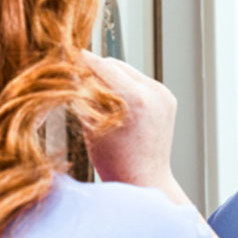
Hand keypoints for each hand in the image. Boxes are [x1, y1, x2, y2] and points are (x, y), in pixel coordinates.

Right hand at [80, 50, 189, 204]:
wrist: (145, 180)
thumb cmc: (115, 162)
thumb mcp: (92, 125)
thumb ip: (84, 95)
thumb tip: (74, 72)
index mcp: (136, 98)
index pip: (103, 65)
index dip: (83, 61)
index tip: (68, 57)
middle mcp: (155, 93)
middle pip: (117, 64)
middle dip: (97, 70)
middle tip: (79, 79)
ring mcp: (164, 95)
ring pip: (129, 71)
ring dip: (112, 77)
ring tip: (98, 96)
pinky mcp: (168, 99)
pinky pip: (141, 82)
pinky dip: (127, 87)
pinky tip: (117, 103)